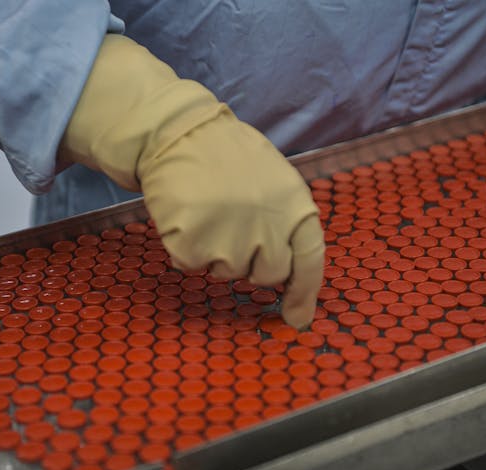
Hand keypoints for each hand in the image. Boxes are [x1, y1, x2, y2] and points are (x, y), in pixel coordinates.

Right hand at [60, 35, 324, 326]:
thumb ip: (285, 221)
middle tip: (231, 224)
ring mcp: (230, 241)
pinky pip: (192, 264)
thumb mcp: (273, 179)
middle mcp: (268, 229)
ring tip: (207, 210)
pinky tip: (186, 214)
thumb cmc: (225, 156)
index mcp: (294, 206)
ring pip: (227, 271)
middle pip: (267, 274)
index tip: (297, 319)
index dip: (304, 295)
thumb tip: (289, 271)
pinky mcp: (194, 247)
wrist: (176, 133)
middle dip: (251, 261)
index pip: (309, 262)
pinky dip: (185, 247)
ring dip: (215, 251)